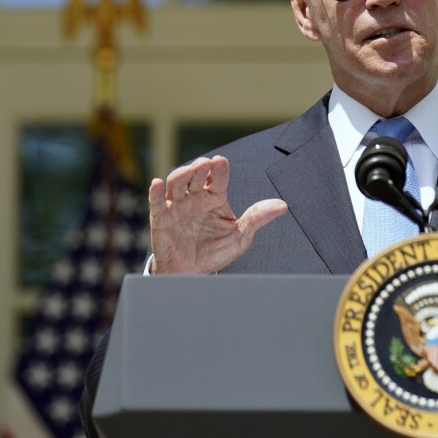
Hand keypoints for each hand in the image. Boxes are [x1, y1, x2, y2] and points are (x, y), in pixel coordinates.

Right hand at [148, 155, 287, 273]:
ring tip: (189, 170)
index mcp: (215, 198)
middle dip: (200, 167)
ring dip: (182, 174)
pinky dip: (155, 192)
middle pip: (196, 175)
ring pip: (177, 183)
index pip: (219, 178)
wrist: (193, 274)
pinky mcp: (161, 219)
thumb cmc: (215, 252)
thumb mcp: (240, 237)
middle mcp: (195, 198)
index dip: (220, 169)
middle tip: (206, 164)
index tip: (221, 162)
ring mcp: (177, 206)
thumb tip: (282, 205)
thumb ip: (257, 218)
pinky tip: (157, 183)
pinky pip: (156, 202)